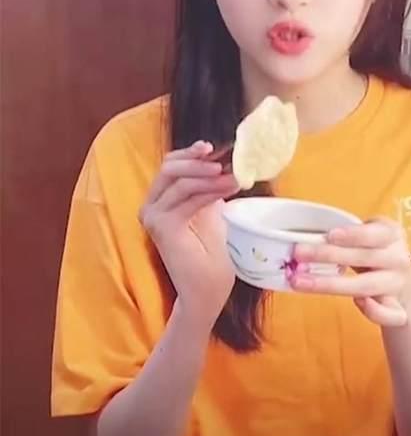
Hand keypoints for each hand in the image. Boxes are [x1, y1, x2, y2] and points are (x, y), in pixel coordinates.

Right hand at [139, 141, 239, 327]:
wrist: (207, 288)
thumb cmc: (212, 255)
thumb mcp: (211, 211)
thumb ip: (208, 187)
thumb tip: (223, 160)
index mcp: (161, 200)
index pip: (170, 166)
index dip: (190, 153)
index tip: (215, 147)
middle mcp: (151, 206)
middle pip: (169, 167)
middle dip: (199, 160)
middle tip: (225, 159)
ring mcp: (153, 215)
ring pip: (180, 180)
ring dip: (210, 175)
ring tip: (235, 176)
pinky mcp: (161, 225)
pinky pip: (186, 196)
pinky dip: (210, 189)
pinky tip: (228, 187)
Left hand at [290, 218, 410, 326]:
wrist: (400, 280)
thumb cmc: (373, 252)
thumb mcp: (365, 236)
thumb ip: (343, 237)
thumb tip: (301, 240)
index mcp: (391, 234)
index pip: (373, 233)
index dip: (352, 234)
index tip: (329, 235)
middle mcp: (397, 259)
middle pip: (363, 258)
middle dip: (328, 255)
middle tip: (298, 254)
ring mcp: (397, 285)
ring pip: (366, 286)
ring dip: (331, 284)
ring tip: (300, 282)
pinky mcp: (398, 308)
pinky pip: (391, 314)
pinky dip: (376, 311)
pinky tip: (358, 303)